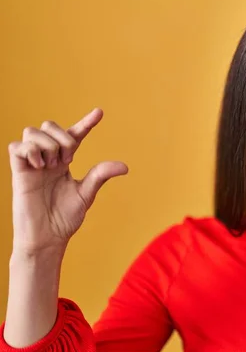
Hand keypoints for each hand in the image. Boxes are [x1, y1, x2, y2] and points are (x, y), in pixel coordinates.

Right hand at [8, 108, 127, 256]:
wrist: (48, 238)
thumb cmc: (65, 218)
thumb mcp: (86, 194)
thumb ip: (100, 175)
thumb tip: (124, 166)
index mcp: (64, 162)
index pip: (74, 136)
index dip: (86, 122)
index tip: (99, 112)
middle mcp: (47, 159)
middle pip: (49, 126)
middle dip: (62, 137)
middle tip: (68, 160)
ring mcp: (32, 164)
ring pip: (32, 131)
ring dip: (47, 144)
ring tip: (52, 165)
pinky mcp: (18, 172)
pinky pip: (16, 147)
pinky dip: (29, 150)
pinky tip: (39, 165)